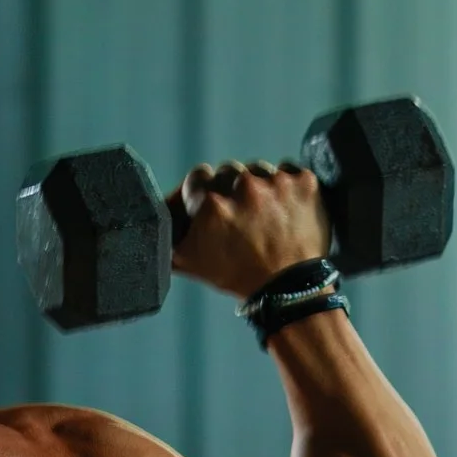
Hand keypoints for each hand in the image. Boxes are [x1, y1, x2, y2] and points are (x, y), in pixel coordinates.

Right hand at [168, 159, 328, 298]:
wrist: (288, 287)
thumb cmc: (238, 275)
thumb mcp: (189, 261)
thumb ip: (168, 235)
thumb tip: (153, 219)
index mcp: (211, 204)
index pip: (197, 177)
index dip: (202, 192)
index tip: (211, 205)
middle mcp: (243, 187)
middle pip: (228, 171)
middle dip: (231, 190)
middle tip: (240, 214)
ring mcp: (276, 182)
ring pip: (258, 169)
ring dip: (259, 186)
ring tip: (265, 213)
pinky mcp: (303, 182)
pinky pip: (288, 170)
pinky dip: (286, 186)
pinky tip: (284, 207)